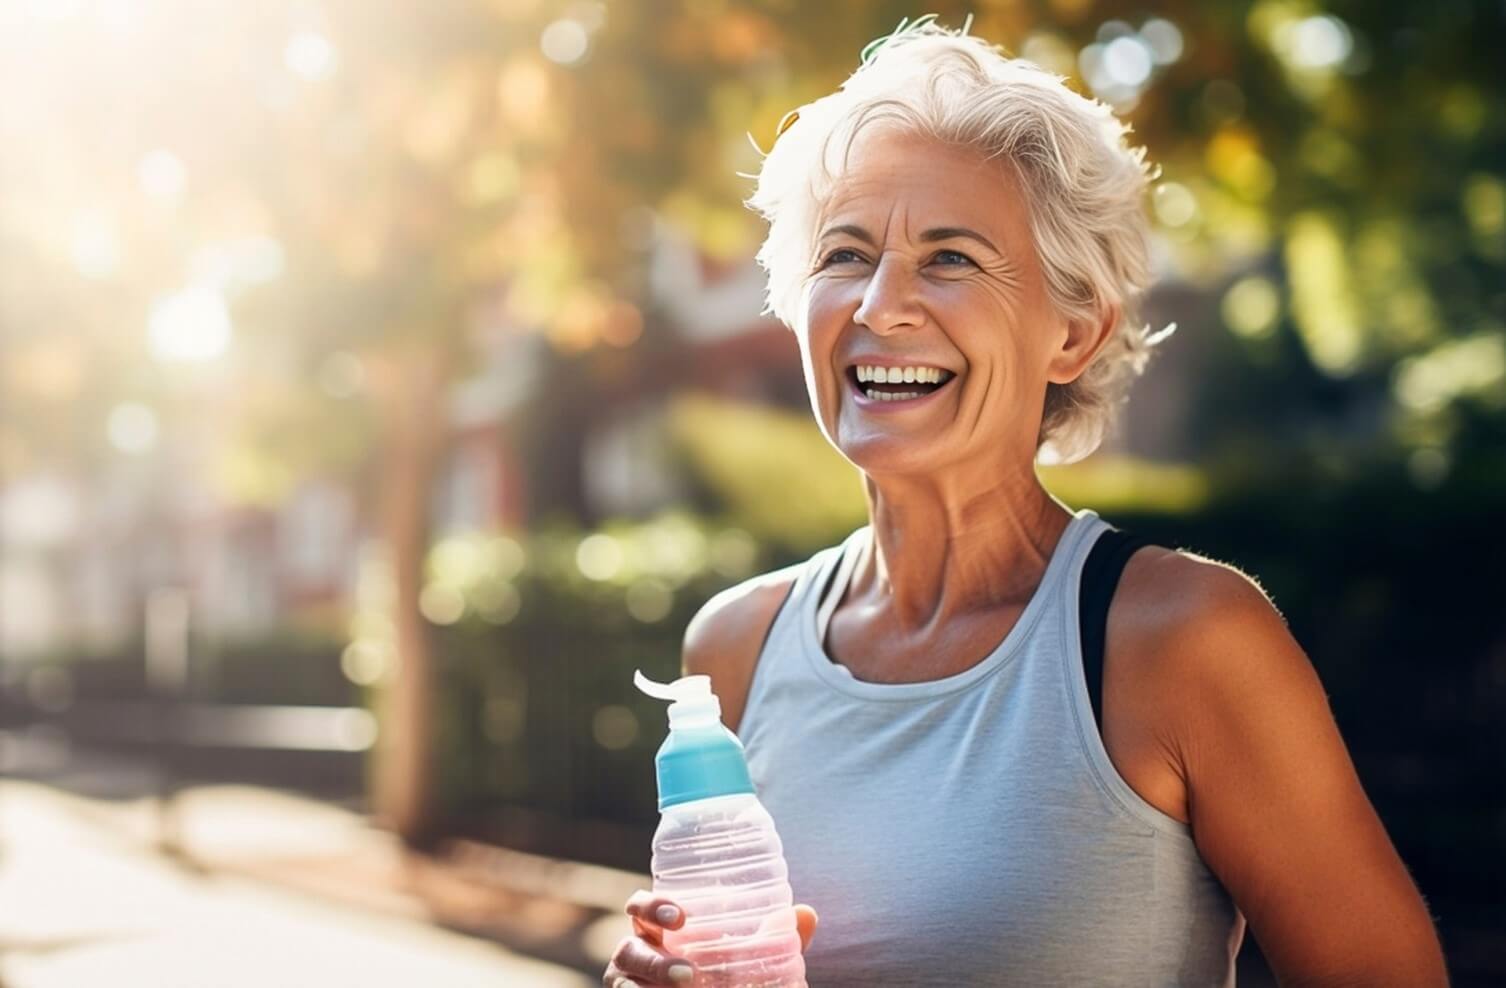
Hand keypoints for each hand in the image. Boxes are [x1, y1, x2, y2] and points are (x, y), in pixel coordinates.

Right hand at [603, 889, 817, 986]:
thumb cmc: (722, 974)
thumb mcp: (747, 959)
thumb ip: (774, 940)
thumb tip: (806, 914)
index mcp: (658, 930)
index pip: (639, 907)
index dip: (650, 906)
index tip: (680, 916)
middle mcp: (637, 955)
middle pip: (629, 949)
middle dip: (653, 960)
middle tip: (688, 972)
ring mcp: (630, 985)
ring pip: (626, 984)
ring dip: (653, 983)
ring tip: (685, 987)